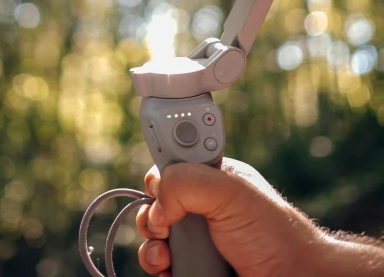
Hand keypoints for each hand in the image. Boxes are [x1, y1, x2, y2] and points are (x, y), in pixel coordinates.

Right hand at [136, 160, 328, 276]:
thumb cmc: (273, 233)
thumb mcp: (230, 190)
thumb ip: (186, 181)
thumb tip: (156, 207)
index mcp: (210, 176)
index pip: (173, 158)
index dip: (160, 163)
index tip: (156, 177)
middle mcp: (199, 205)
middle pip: (155, 198)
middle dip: (150, 209)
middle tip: (163, 220)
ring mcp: (195, 238)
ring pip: (152, 234)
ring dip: (152, 242)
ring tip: (166, 252)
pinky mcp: (192, 266)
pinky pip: (160, 264)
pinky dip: (158, 266)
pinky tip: (170, 267)